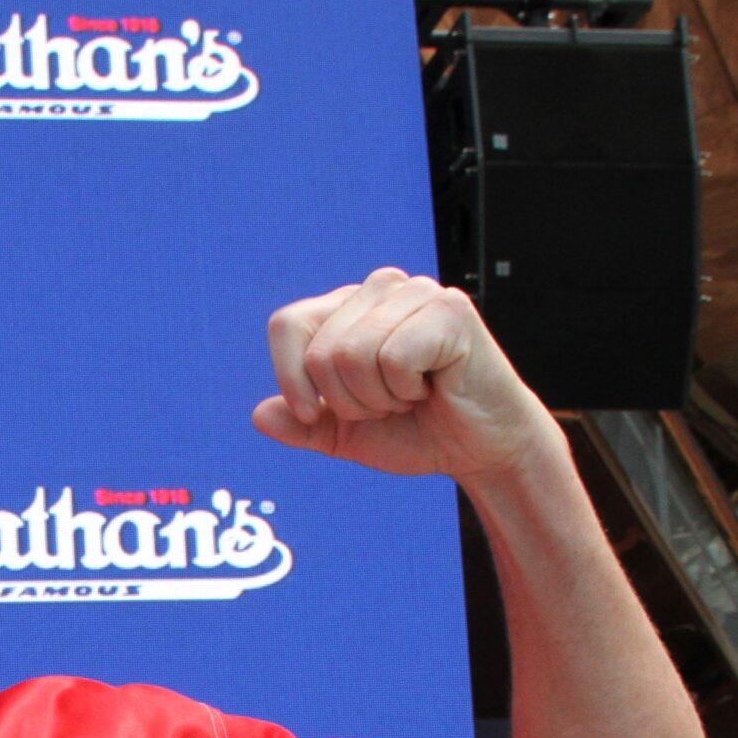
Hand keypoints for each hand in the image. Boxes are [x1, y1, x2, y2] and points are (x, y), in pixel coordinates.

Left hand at [253, 269, 563, 485]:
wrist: (479, 448)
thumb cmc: (414, 431)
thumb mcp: (342, 434)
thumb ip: (300, 426)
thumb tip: (258, 416)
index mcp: (348, 307)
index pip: (287, 325)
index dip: (291, 378)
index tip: (316, 413)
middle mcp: (381, 288)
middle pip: (319, 351)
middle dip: (346, 400)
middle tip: (386, 404)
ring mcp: (417, 293)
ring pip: (352, 355)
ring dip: (378, 398)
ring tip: (411, 395)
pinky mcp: (450, 310)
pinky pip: (393, 358)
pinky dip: (408, 388)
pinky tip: (434, 386)